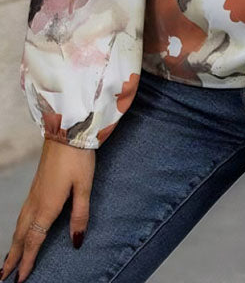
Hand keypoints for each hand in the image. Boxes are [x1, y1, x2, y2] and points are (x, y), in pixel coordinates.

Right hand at [1, 138, 94, 281]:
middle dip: (12, 257)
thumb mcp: (84, 186)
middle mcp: (36, 201)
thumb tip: (76, 242)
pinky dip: (18, 228)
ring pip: (20, 224)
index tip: (19, 280)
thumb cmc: (78, 157)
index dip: (27, 261)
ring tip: (8, 259)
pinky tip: (22, 229)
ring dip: (14, 244)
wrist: (67, 129)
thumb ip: (80, 214)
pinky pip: (23, 213)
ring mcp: (34, 192)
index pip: (34, 240)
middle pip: (21, 236)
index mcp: (47, 205)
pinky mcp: (37, 184)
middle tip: (3, 277)